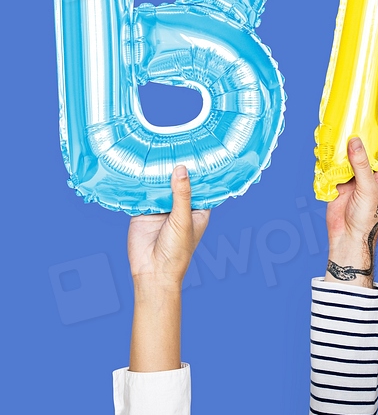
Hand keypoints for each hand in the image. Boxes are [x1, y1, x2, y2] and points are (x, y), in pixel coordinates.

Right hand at [127, 165, 207, 371]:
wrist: (151, 271)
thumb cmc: (176, 250)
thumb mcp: (182, 219)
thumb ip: (181, 194)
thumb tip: (181, 168)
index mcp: (197, 210)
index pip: (201, 186)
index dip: (201, 172)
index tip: (202, 150)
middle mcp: (180, 207)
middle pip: (179, 183)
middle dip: (177, 169)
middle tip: (175, 143)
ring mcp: (161, 208)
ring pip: (160, 187)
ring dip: (158, 174)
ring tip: (157, 149)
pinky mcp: (143, 211)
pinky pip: (142, 194)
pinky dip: (140, 183)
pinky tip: (138, 166)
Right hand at [325, 129, 377, 286]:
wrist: (348, 238)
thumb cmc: (367, 218)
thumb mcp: (368, 189)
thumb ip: (362, 165)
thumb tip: (355, 141)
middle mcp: (371, 174)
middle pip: (371, 149)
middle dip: (366, 134)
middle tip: (360, 115)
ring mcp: (355, 178)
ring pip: (352, 155)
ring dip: (346, 144)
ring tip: (340, 126)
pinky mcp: (340, 183)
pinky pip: (336, 166)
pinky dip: (331, 156)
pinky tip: (326, 146)